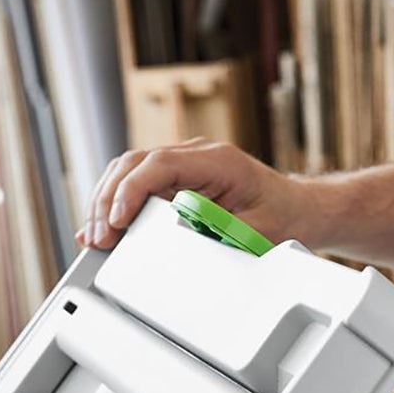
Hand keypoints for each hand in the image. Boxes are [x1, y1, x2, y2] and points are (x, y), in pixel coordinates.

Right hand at [78, 138, 315, 249]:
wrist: (299, 209)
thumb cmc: (283, 217)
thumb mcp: (256, 232)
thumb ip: (219, 231)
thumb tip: (178, 237)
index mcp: (217, 160)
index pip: (160, 164)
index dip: (132, 191)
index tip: (116, 219)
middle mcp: (196, 155)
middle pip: (135, 163)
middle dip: (109, 199)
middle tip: (98, 237)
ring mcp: (185, 165)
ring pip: (130, 170)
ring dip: (107, 201)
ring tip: (94, 236)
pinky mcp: (178, 179)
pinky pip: (138, 183)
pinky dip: (117, 202)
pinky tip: (104, 225)